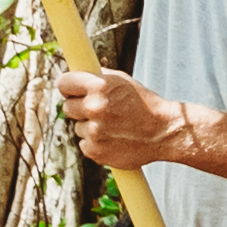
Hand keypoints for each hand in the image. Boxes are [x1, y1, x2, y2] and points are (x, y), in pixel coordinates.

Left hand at [61, 67, 209, 172]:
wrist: (163, 132)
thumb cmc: (144, 104)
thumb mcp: (123, 82)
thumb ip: (98, 78)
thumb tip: (75, 75)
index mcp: (99, 86)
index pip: (64, 83)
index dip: (68, 87)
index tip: (70, 90)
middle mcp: (94, 107)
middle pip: (67, 107)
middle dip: (79, 107)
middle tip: (97, 109)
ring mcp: (94, 131)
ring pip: (78, 127)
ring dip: (90, 126)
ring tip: (113, 125)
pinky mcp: (94, 151)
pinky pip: (84, 144)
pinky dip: (95, 142)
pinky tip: (113, 138)